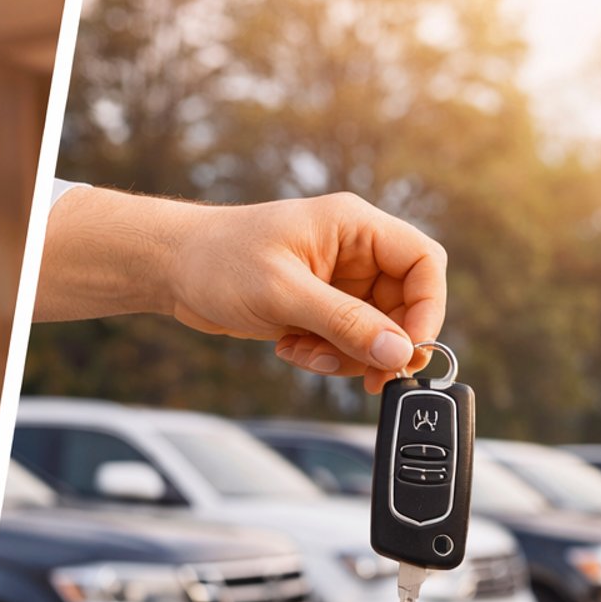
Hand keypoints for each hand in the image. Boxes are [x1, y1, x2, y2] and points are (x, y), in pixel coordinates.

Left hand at [167, 193, 446, 389]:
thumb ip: (346, 322)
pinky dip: (325, 355)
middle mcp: (354, 252)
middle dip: (383, 344)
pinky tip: (289, 347)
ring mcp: (338, 282)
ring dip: (348, 355)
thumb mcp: (284, 293)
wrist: (172, 268)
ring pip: (376, 332)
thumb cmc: (219, 260)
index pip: (424, 262)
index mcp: (355, 227)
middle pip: (405, 305)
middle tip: (364, 374)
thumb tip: (399, 350)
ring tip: (304, 352)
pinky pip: (346, 341)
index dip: (428, 308)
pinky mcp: (319, 307)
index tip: (410, 348)